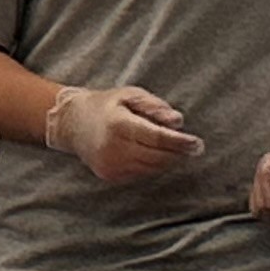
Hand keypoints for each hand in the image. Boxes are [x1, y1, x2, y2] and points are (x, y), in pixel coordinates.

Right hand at [43, 84, 204, 183]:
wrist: (71, 124)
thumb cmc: (106, 106)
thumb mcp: (129, 95)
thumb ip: (154, 106)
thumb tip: (178, 121)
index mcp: (118, 124)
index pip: (156, 138)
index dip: (180, 142)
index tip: (197, 143)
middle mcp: (113, 148)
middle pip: (157, 156)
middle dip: (178, 153)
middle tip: (194, 147)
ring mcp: (110, 164)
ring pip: (151, 168)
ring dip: (167, 160)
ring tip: (172, 148)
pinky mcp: (110, 175)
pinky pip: (141, 174)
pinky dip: (151, 165)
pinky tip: (150, 153)